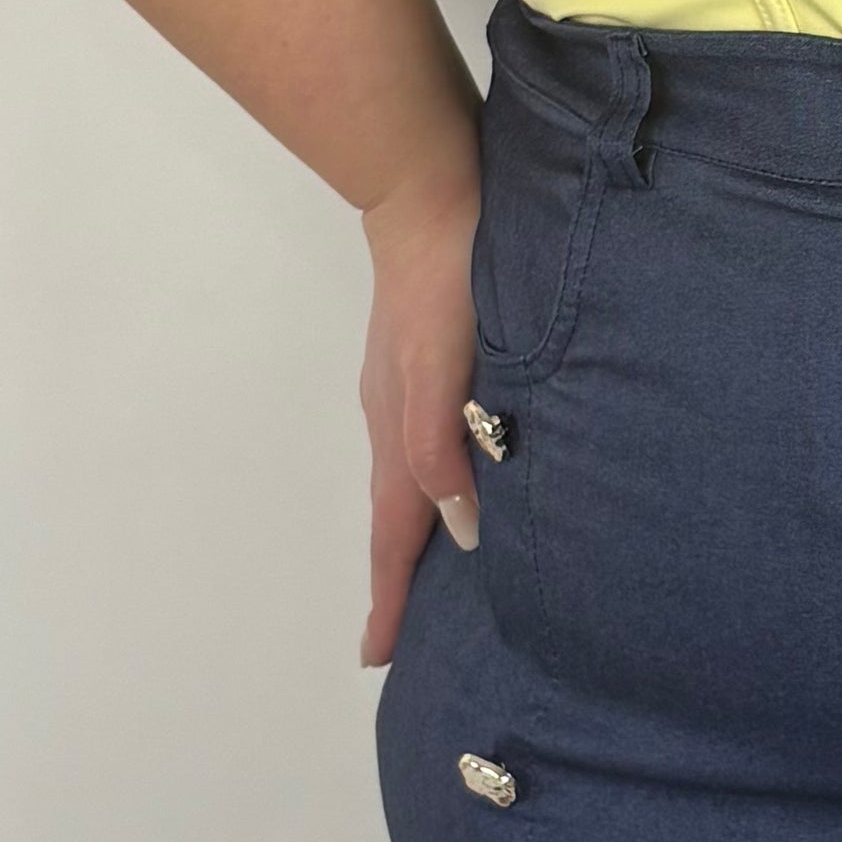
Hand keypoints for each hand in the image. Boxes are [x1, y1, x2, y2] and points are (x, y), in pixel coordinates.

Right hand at [356, 136, 484, 666]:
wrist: (429, 183)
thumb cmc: (446, 271)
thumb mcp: (446, 364)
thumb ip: (445, 444)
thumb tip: (463, 529)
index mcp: (397, 429)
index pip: (394, 534)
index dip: (389, 598)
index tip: (378, 658)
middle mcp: (393, 416)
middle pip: (394, 515)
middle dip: (396, 577)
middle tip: (401, 632)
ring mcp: (404, 385)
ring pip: (410, 478)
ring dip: (417, 531)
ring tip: (436, 570)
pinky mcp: (423, 355)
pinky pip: (426, 441)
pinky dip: (436, 478)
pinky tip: (463, 473)